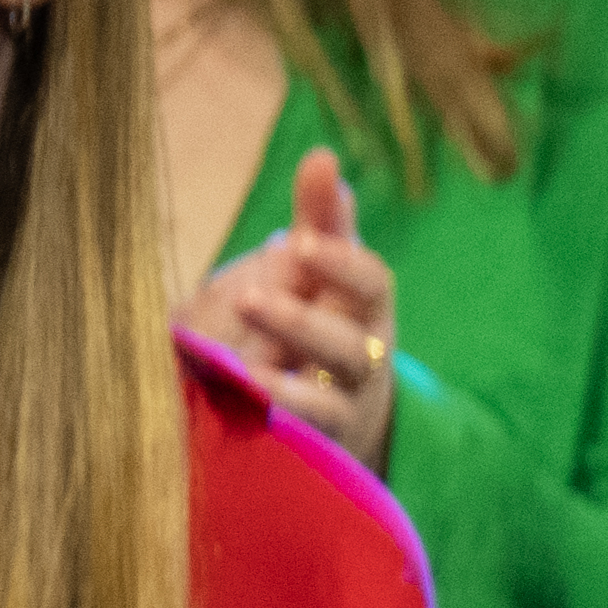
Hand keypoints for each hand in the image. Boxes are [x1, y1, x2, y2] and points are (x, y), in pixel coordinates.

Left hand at [183, 143, 402, 459]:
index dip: (343, 262)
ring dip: (279, 384)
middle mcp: (360, 360)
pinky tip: (236, 401)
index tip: (304, 241)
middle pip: (350, 343)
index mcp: (361, 308)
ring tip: (235, 366)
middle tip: (247, 298)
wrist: (309, 416)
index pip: (372, 281)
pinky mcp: (315, 450)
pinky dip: (272, 422)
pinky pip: (298, 441)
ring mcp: (340, 410)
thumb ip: (319, 219)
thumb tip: (324, 157)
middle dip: (300, 321)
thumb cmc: (305, 326)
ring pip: (324, 401)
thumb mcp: (309, 270)